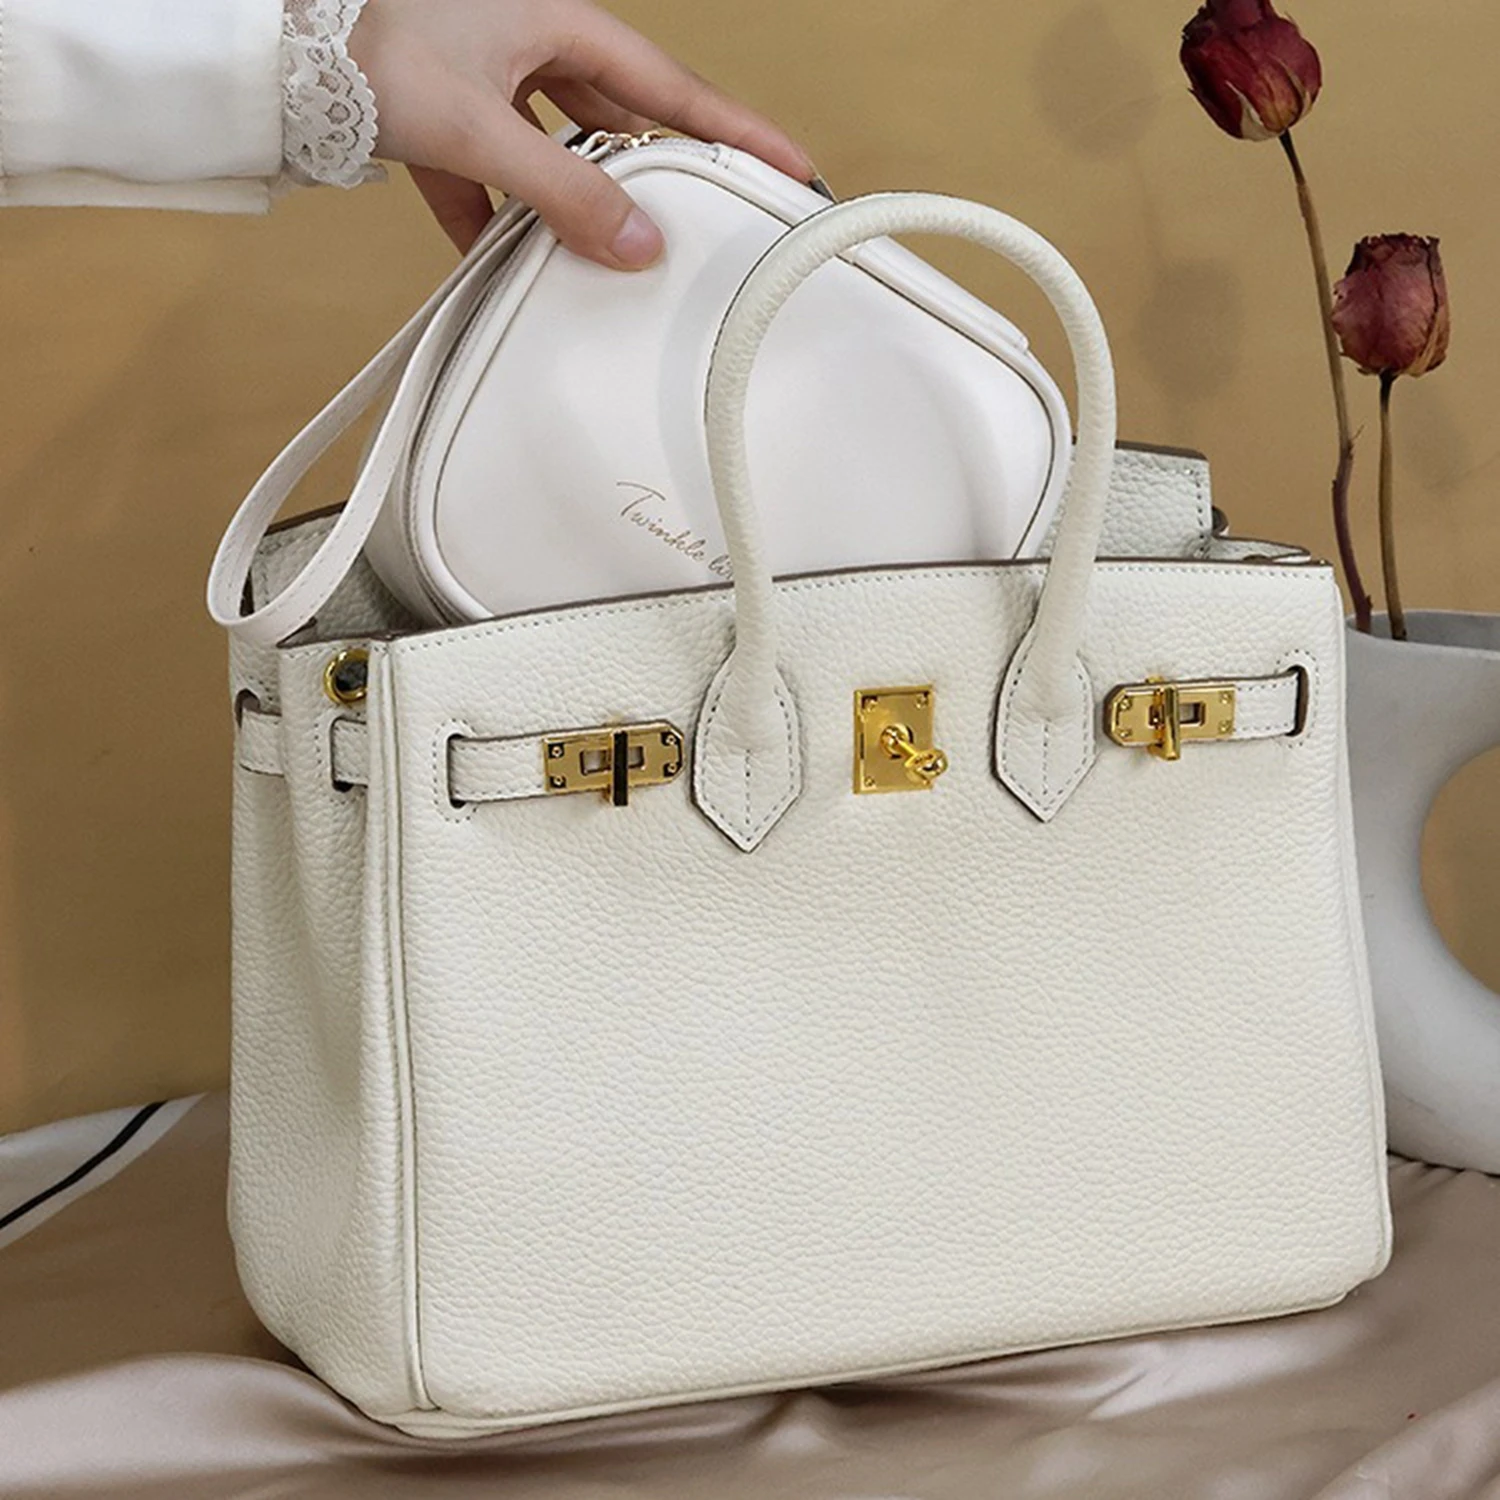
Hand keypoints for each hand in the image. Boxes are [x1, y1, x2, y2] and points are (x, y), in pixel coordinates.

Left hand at [348, 0, 814, 262]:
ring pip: (558, 153)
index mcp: (559, 25)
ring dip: (571, 205)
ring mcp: (489, 83)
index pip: (673, 89)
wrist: (270, 55)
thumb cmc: (366, 48)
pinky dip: (497, 220)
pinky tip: (496, 262)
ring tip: (595, 258)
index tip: (789, 167)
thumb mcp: (479, 126)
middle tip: (699, 226)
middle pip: (621, 123)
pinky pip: (493, 177)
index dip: (736, 131)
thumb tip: (636, 244)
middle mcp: (532, 47)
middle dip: (653, 177)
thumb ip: (562, 192)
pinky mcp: (446, 117)